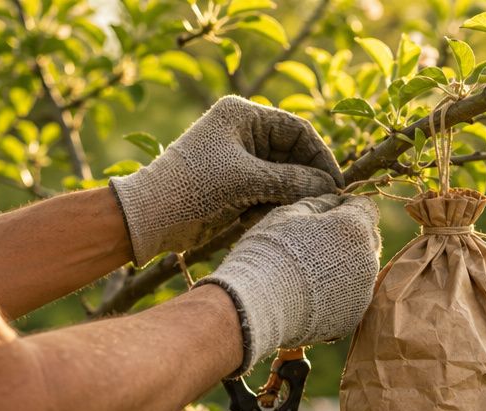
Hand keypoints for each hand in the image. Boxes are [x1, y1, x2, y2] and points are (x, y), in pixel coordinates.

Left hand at [110, 95, 343, 265]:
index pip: (298, 130)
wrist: (148, 217)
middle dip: (307, 179)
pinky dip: (275, 205)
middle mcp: (243, 132)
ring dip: (291, 196)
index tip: (336, 185)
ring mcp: (239, 159)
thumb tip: (329, 188)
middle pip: (293, 154)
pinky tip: (269, 219)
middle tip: (324, 205)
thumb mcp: (247, 181)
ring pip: (284, 176)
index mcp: (243, 116)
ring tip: (295, 215)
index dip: (321, 157)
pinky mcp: (236, 184)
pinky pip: (270, 192)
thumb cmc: (193, 188)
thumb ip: (291, 181)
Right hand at [201, 194, 381, 374]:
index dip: (349, 206)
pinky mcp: (353, 316)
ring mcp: (363, 291)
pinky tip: (313, 294)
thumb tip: (333, 200)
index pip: (366, 208)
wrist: (257, 303)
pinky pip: (351, 297)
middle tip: (319, 242)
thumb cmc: (269, 251)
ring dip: (345, 266)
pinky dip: (338, 293)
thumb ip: (318, 204)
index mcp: (353, 227)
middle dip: (350, 236)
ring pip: (361, 270)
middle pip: (367, 240)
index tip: (332, 211)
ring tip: (312, 271)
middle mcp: (367, 258)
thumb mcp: (288, 215)